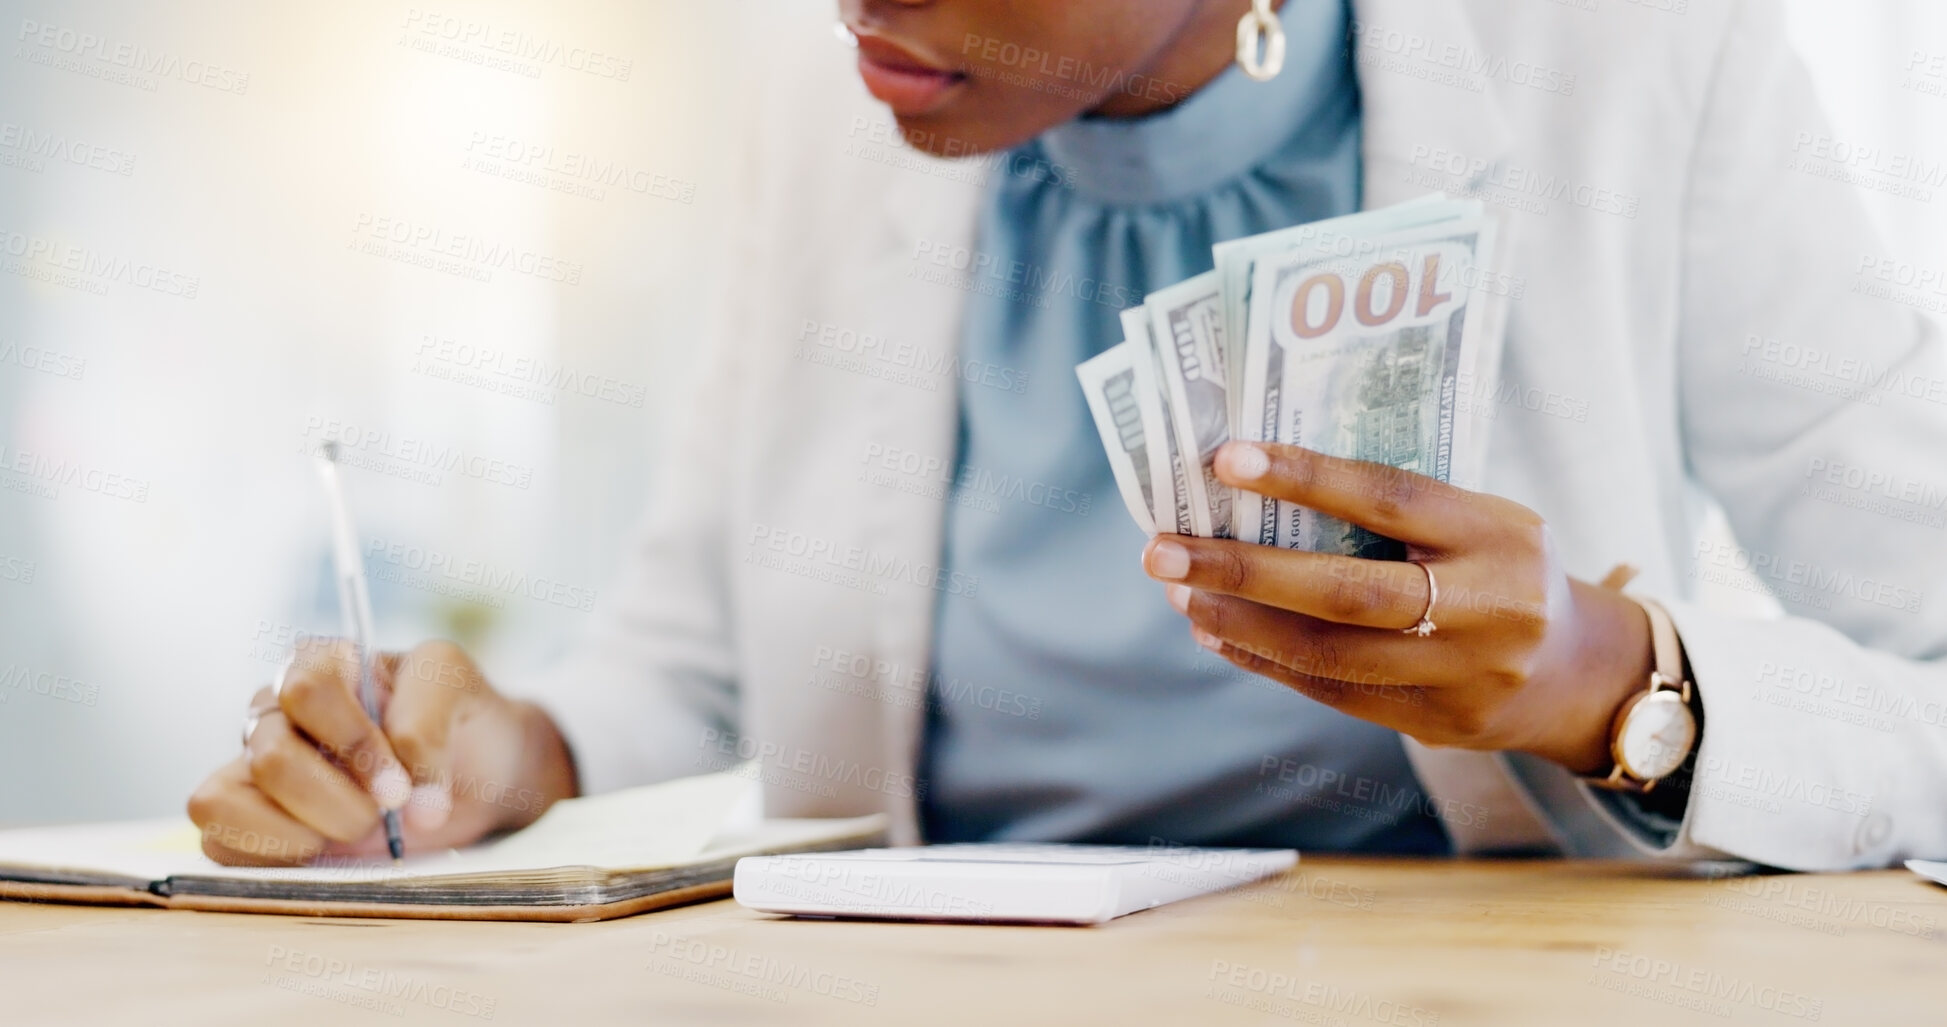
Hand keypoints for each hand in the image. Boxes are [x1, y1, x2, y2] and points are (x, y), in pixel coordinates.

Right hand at [188, 638, 577, 865]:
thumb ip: (427, 722)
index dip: (354, 746)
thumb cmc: (460, 720)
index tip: (401, 788)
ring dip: (303, 832)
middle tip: (386, 813)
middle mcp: (276, 711)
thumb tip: (408, 803)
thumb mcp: (459, 689)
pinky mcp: (244, 821)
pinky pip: (216, 842)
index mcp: (322, 665)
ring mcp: (252, 766)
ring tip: (355, 831)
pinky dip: (271, 858)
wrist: (480, 771)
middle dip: (341, 802)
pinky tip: (322, 854)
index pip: (307, 690)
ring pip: (222, 800)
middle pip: (271, 755)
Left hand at [1141, 442, 1652, 775]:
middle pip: (1347, 591)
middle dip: (1244, 570)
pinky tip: (1219, 632)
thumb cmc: (1503, 570)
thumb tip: (1267, 485)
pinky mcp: (1438, 723)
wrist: (1579, 674)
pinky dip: (1268, 661)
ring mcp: (1463, 675)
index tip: (1225, 461)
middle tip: (1163, 550)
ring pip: (1331, 654)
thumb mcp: (1481, 520)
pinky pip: (1335, 692)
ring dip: (1242, 621)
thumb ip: (1398, 509)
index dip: (1305, 477)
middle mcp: (1486, 607)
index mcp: (1497, 533)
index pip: (1388, 498)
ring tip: (1180, 591)